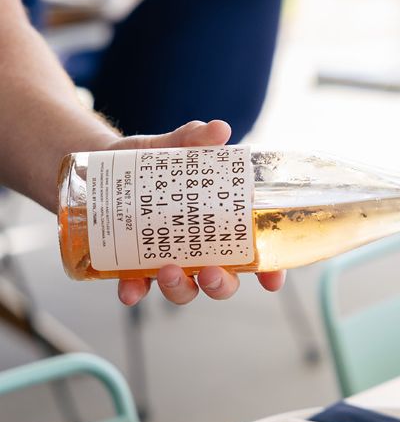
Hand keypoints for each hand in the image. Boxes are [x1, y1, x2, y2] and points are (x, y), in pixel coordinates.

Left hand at [110, 120, 284, 306]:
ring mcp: (168, 262)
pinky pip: (138, 288)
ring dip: (180, 288)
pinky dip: (135, 291)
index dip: (269, 271)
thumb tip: (219, 130)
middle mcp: (200, 251)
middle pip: (223, 281)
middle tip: (211, 273)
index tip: (272, 280)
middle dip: (221, 284)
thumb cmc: (151, 163)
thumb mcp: (171, 147)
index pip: (255, 254)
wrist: (105, 170)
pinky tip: (129, 289)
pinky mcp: (134, 267)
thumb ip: (193, 139)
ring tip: (168, 270)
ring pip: (184, 290)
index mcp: (221, 225)